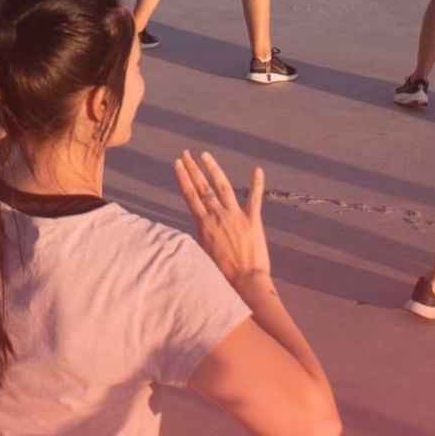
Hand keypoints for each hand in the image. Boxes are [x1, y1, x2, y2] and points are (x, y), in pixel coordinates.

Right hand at [175, 152, 270, 287]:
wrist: (245, 281)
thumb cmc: (222, 273)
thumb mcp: (202, 252)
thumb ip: (198, 235)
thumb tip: (190, 227)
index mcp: (204, 223)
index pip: (190, 195)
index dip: (183, 177)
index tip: (177, 163)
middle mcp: (218, 215)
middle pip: (202, 187)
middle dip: (193, 168)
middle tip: (186, 154)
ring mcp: (235, 215)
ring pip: (222, 186)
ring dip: (213, 169)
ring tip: (205, 155)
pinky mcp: (253, 220)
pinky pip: (255, 198)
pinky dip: (256, 183)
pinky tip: (257, 170)